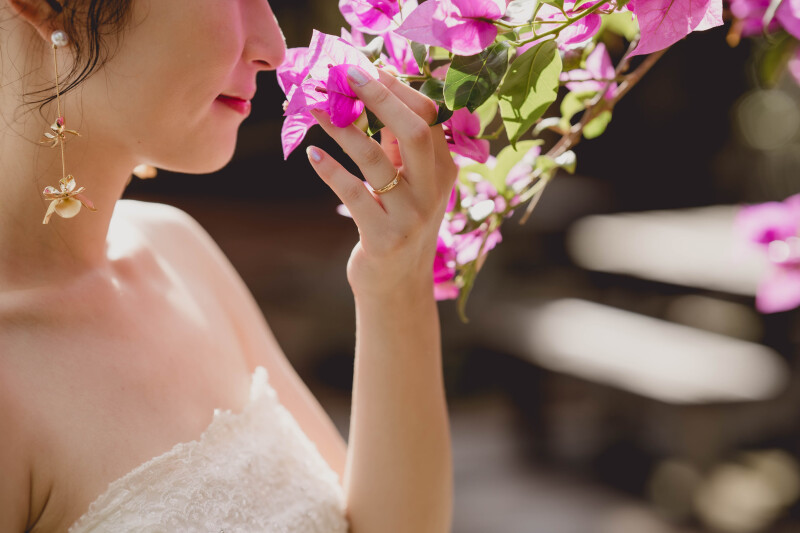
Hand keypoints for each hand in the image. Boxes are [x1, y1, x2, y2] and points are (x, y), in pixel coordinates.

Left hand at [307, 68, 457, 298]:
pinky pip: (354, 194)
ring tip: (315, 108)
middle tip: (344, 76)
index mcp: (444, 170)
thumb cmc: (398, 223)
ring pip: (376, 160)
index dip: (397, 88)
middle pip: (414, 130)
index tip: (366, 68)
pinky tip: (312, 155)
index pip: (428, 116)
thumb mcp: (407, 183)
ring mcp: (411, 215)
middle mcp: (434, 190)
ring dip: (342, 128)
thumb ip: (395, 144)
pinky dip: (330, 170)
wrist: (398, 285)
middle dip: (379, 97)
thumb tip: (374, 90)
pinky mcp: (384, 237)